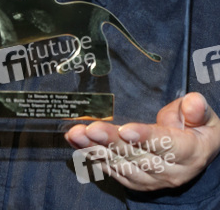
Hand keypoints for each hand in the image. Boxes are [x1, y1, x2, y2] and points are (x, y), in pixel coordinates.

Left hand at [65, 93, 219, 190]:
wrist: (198, 154)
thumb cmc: (198, 127)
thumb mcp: (206, 116)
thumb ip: (197, 109)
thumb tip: (193, 102)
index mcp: (190, 152)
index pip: (167, 145)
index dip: (146, 137)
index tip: (125, 129)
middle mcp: (170, 171)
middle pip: (138, 155)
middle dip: (111, 141)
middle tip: (90, 128)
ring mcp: (151, 179)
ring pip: (121, 164)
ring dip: (96, 149)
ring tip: (77, 134)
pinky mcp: (135, 181)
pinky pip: (112, 170)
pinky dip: (93, 156)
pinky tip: (78, 143)